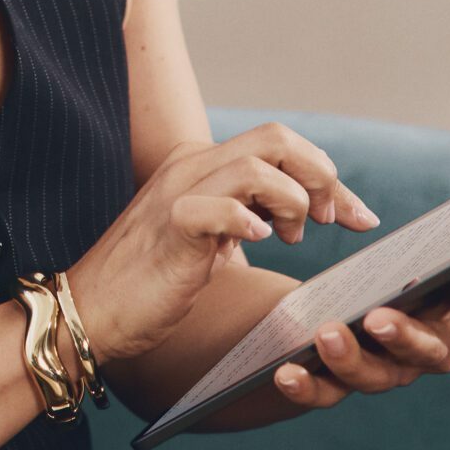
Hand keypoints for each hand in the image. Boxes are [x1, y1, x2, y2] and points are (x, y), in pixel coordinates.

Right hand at [62, 123, 379, 363]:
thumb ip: (249, 215)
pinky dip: (248, 221)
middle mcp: (191, 165)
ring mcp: (179, 191)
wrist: (90, 311)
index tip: (358, 216)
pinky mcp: (171, 226)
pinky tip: (258, 243)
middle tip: (330, 221)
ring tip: (290, 237)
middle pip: (278, 138)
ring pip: (258, 165)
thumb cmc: (152, 281)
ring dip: (292, 201)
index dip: (327, 175)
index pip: (281, 144)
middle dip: (320, 177)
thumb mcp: (212, 238)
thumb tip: (305, 213)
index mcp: (202, 163)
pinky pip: (219, 207)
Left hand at [268, 227, 449, 411]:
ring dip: (351, 359)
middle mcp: (435, 352)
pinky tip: (285, 371)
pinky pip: (328, 393)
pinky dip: (307, 386)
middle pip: (428, 353)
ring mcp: (392, 373)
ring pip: (377, 377)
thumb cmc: (426, 277)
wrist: (373, 313)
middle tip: (378, 317)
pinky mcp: (346, 384)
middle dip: (405, 336)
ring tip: (324, 333)